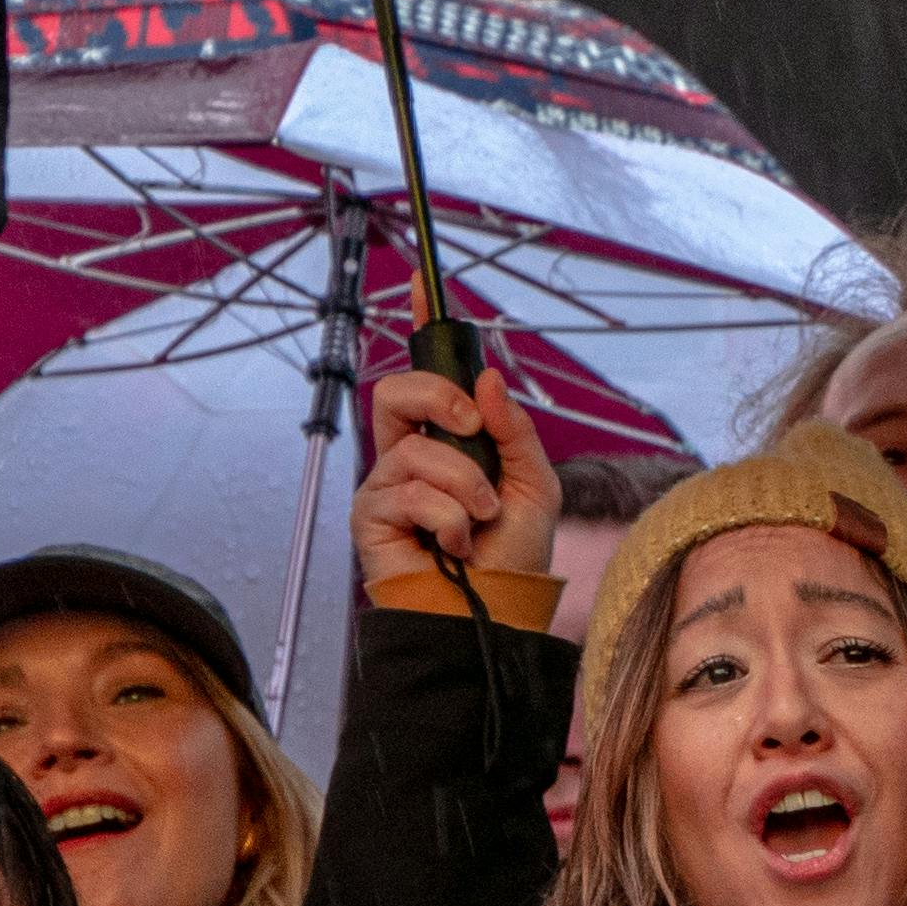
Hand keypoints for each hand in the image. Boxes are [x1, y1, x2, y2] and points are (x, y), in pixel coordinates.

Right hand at [353, 359, 557, 608]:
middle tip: (472, 426)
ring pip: (415, 451)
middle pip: (392, 394)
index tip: (423, 295)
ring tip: (482, 517)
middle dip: (437, 398)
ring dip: (464, 484)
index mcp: (444, 442)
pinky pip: (409, 494)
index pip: (424, 382)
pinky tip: (457, 544)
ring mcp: (386, 487)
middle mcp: (407, 458)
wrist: (500, 610)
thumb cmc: (514, 555)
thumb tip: (488, 379)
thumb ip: (514, 430)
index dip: (418, 336)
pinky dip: (448, 519)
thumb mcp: (534, 484)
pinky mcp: (372, 519)